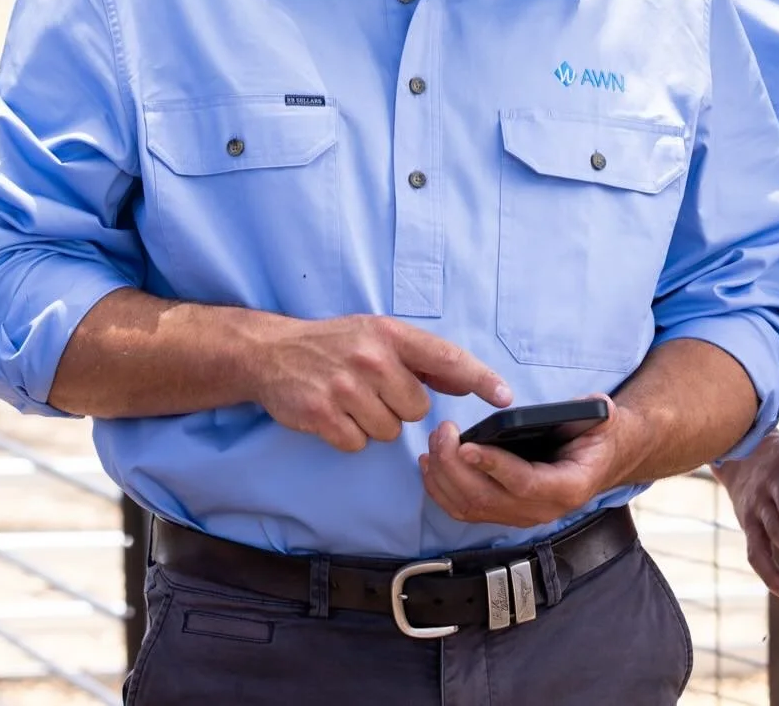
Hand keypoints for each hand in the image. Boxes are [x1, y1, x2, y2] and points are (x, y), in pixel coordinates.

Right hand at [250, 314, 511, 452]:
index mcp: (389, 333)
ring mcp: (344, 385)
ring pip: (388, 430)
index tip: (505, 396)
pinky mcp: (322, 413)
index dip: (478, 378)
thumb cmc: (335, 344)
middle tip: (372, 389)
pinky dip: (349, 435)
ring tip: (350, 399)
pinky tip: (334, 413)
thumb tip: (465, 379)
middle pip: (416, 408)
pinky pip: (358, 443)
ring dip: (373, 422)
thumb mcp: (378, 335)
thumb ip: (421, 358)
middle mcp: (370, 357)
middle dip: (398, 406)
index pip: (445, 356)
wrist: (273, 352)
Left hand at [420, 396, 620, 529]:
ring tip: (433, 444)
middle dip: (455, 467)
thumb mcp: (600, 419)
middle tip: (442, 433)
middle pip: (487, 499)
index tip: (467, 446)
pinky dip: (442, 491)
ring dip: (444, 478)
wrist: (601, 460)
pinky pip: (467, 511)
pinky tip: (430, 466)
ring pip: (471, 508)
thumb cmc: (597, 436)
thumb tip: (587, 406)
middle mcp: (542, 509)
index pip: (524, 483)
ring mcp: (521, 516)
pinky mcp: (505, 513)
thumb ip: (593, 413)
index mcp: (567, 486)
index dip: (494, 466)